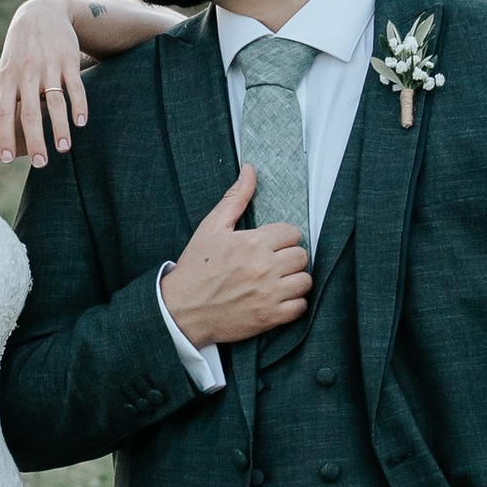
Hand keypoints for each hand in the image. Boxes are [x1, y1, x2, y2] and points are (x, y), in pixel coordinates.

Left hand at [0, 0, 90, 167]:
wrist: (41, 12)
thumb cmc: (20, 50)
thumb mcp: (5, 72)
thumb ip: (0, 104)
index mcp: (7, 78)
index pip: (3, 112)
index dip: (4, 136)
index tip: (7, 159)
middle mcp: (26, 73)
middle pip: (29, 112)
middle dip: (34, 139)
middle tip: (40, 163)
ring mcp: (48, 66)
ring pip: (54, 101)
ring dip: (59, 126)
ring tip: (63, 148)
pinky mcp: (68, 60)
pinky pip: (74, 86)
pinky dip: (79, 104)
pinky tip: (81, 122)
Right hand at [166, 165, 309, 346]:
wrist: (182, 309)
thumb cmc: (196, 268)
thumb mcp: (212, 228)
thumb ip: (235, 198)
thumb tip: (250, 170)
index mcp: (252, 243)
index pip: (292, 232)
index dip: (282, 237)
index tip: (271, 245)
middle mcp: (264, 267)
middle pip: (301, 255)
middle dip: (289, 257)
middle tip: (273, 262)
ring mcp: (269, 294)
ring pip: (305, 280)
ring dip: (294, 279)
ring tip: (278, 280)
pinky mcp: (270, 317)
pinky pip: (300, 306)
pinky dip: (293, 303)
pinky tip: (278, 298)